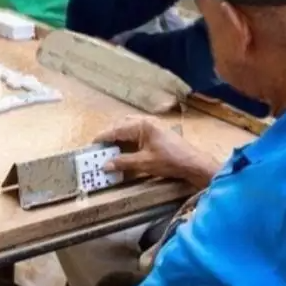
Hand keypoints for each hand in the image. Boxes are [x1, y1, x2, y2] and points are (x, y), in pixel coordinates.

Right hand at [93, 115, 219, 188]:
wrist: (194, 163)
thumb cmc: (170, 161)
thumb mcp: (144, 163)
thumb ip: (123, 162)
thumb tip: (105, 165)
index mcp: (142, 125)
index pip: (116, 130)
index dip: (103, 138)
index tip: (91, 145)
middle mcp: (146, 121)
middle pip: (121, 125)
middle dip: (110, 136)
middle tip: (100, 148)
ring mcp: (153, 124)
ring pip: (129, 126)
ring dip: (119, 136)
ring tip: (111, 148)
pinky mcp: (158, 131)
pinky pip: (137, 130)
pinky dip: (128, 137)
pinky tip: (126, 147)